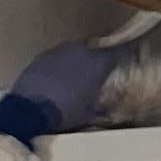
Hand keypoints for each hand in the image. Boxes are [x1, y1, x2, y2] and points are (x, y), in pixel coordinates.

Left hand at [0, 38, 119, 137]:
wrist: (30, 110)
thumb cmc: (66, 112)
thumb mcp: (90, 112)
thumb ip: (102, 103)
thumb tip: (109, 107)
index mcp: (98, 62)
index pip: (120, 51)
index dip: (126, 52)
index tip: (130, 53)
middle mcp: (81, 50)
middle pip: (95, 48)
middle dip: (98, 57)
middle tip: (98, 70)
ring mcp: (59, 50)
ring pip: (74, 50)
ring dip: (77, 60)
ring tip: (75, 75)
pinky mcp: (41, 55)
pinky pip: (56, 57)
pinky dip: (59, 65)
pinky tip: (56, 78)